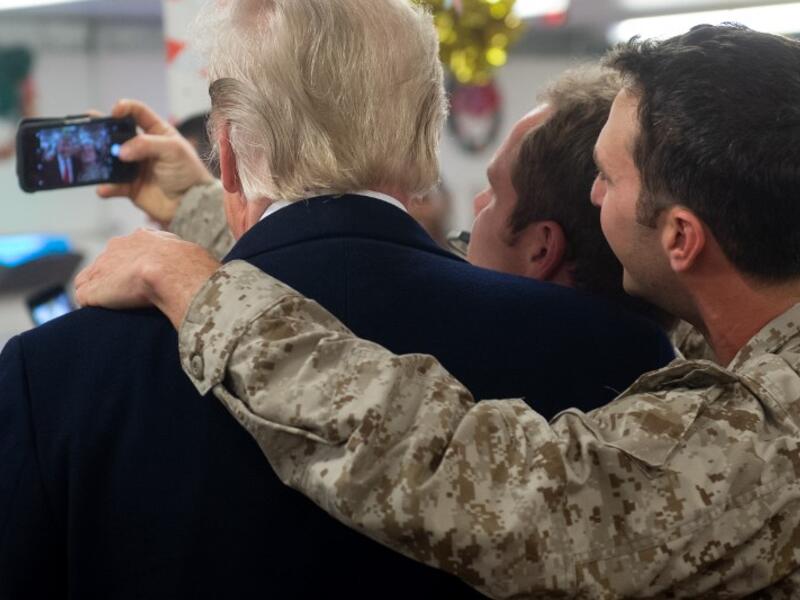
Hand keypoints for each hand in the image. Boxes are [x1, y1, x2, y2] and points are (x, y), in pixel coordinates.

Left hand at [75, 229, 220, 328]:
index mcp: (142, 238)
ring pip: (90, 281)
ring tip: (115, 311)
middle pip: (106, 263)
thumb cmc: (190, 266)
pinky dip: (92, 307)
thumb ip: (185, 261)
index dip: (134, 267)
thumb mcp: (191, 256)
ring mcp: (102, 268)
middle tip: (130, 296)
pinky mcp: (92, 290)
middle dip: (113, 278)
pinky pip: (84, 299)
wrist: (174, 270)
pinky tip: (106, 317)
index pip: (129, 251)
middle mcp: (118, 247)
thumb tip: (201, 273)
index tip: (143, 280)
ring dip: (101, 294)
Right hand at [96, 99, 215, 226]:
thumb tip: (121, 151)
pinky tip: (104, 188)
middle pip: (116, 133)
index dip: (125, 108)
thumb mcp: (173, 150)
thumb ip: (147, 145)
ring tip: (90, 158)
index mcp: (156, 132)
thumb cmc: (188, 172)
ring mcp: (134, 166)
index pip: (137, 113)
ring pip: (110, 159)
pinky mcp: (130, 186)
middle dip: (102, 130)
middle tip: (88, 129)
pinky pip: (113, 185)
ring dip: (99, 158)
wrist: (191, 204)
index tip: (115, 111)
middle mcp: (142, 147)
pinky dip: (107, 187)